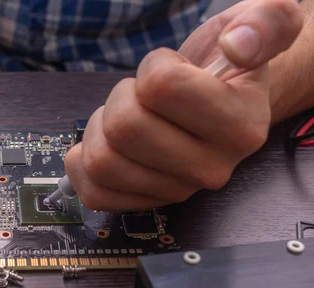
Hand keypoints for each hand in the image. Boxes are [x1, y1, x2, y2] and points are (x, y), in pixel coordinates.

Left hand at [65, 0, 302, 210]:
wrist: (220, 99)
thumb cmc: (226, 64)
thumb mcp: (255, 26)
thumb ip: (263, 23)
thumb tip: (237, 46)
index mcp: (240, 127)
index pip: (160, 87)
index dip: (154, 66)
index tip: (171, 69)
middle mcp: (211, 169)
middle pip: (124, 127)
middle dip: (122, 97)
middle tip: (144, 96)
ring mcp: (175, 191)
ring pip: (102, 161)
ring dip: (101, 129)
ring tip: (127, 118)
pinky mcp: (144, 203)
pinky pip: (93, 192)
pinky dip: (84, 164)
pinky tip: (105, 144)